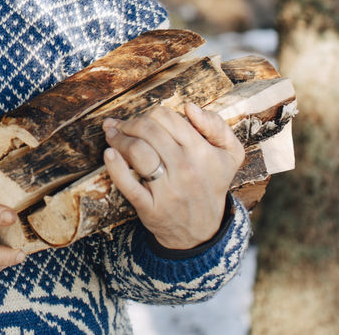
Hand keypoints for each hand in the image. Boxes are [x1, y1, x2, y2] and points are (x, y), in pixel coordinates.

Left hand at [102, 103, 244, 249]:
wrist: (203, 231)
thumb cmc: (211, 183)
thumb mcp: (229, 154)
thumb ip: (216, 125)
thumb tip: (190, 108)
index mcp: (201, 151)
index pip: (166, 117)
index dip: (149, 113)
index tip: (143, 119)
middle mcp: (185, 168)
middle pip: (148, 130)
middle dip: (130, 123)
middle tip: (122, 126)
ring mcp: (167, 190)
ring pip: (136, 151)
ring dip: (118, 138)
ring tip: (112, 135)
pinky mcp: (150, 208)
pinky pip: (127, 184)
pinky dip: (114, 166)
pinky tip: (109, 154)